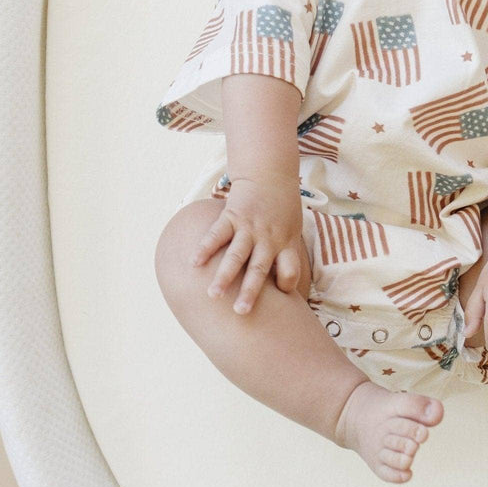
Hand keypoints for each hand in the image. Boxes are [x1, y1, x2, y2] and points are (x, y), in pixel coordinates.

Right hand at [191, 177, 308, 314]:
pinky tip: (194, 263)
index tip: (282, 296)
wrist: (269, 174)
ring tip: (213, 295)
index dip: (287, 284)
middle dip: (249, 291)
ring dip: (223, 275)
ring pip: (235, 254)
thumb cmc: (283, 207)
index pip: (291, 270)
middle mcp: (267, 237)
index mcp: (285, 242)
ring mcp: (249, 227)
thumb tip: (281, 285)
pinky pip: (217, 234)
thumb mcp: (293, 229)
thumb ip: (285, 254)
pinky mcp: (231, 216)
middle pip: (260, 268)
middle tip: (240, 312)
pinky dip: (205, 248)